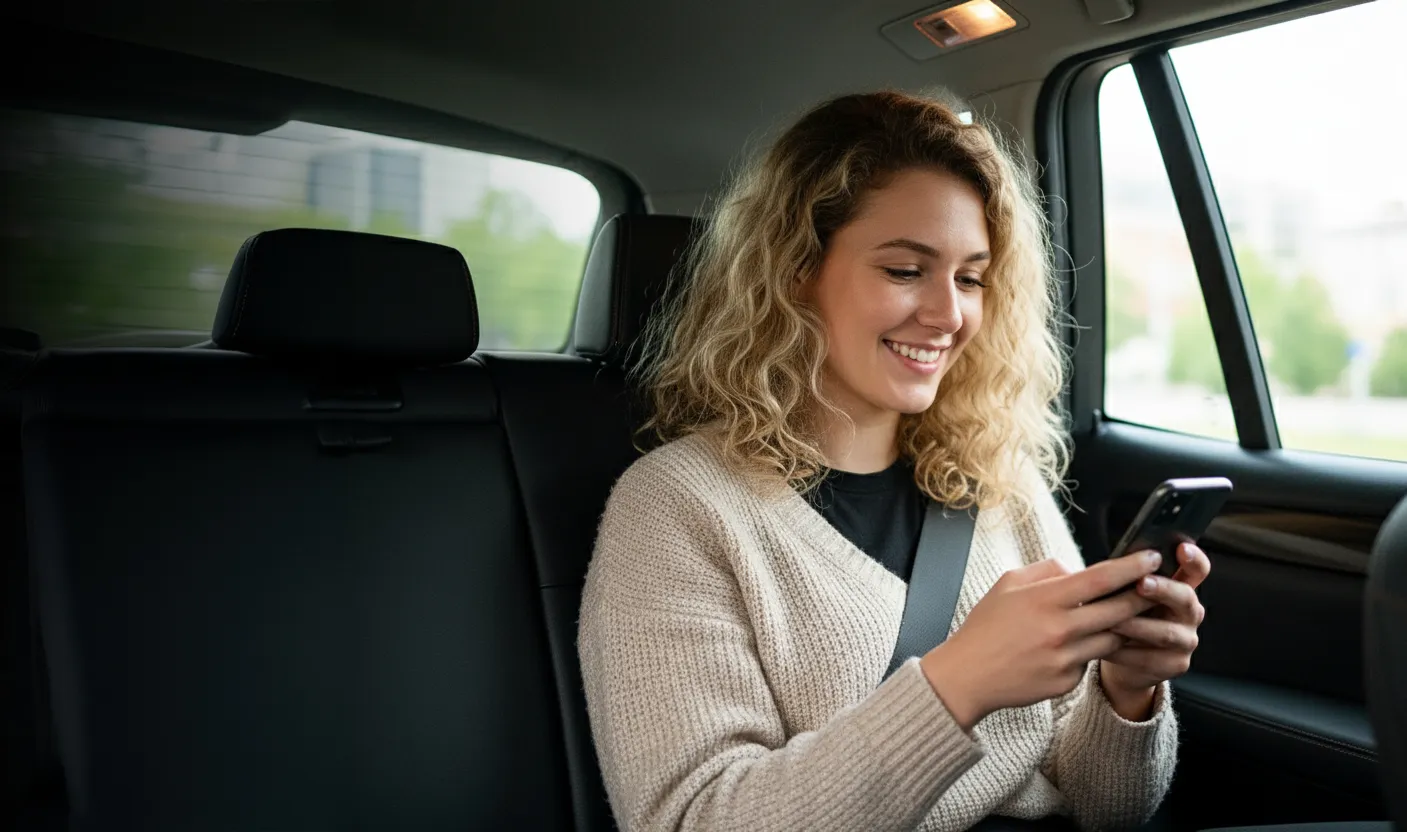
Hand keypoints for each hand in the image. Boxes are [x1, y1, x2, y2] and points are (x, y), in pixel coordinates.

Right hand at [920, 550, 1163, 730]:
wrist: (967, 676)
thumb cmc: (985, 627)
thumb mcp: (1007, 584)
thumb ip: (1046, 571)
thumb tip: (1077, 570)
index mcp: (1044, 599)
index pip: (1101, 578)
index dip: (1132, 566)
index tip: (1152, 557)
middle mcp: (1059, 628)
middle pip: (1120, 609)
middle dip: (1144, 596)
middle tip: (1157, 587)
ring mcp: (1065, 658)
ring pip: (1113, 638)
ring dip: (1121, 627)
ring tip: (1123, 616)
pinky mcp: (1067, 681)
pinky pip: (1091, 661)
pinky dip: (1091, 650)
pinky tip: (1078, 646)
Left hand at [1100, 542, 1210, 712]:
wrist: (1121, 657)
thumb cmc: (1123, 614)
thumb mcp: (1126, 592)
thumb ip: (1127, 578)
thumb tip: (1109, 563)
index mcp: (1180, 587)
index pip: (1197, 569)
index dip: (1194, 558)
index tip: (1181, 548)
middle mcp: (1189, 612)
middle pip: (1185, 597)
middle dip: (1163, 589)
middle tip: (1141, 583)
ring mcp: (1186, 640)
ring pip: (1166, 632)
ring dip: (1138, 625)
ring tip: (1113, 621)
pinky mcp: (1175, 665)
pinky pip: (1151, 658)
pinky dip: (1126, 652)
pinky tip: (1106, 647)